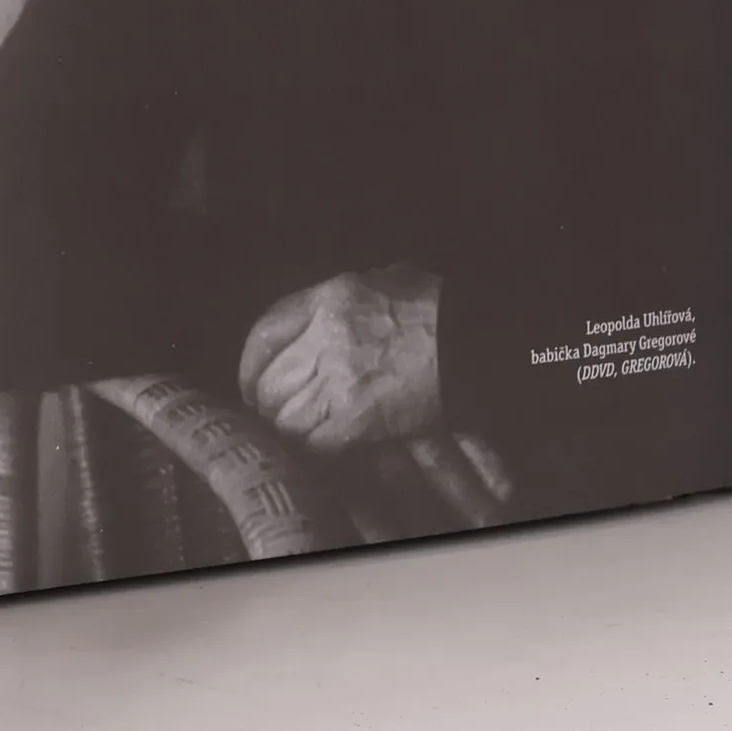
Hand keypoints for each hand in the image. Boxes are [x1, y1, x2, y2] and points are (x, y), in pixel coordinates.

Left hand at [238, 267, 443, 453]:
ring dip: (291, 429)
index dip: (252, 363)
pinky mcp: (357, 420)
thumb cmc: (438, 310)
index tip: (254, 380)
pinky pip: (313, 444)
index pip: (266, 331)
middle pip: (269, 382)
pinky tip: (327, 446)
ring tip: (307, 430)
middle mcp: (327, 338)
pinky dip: (315, 450)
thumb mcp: (385, 280)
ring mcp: (340, 382)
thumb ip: (343, 298)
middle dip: (269, 403)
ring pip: (284, 419)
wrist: (479, 342)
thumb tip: (316, 317)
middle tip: (280, 412)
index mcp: (331, 298)